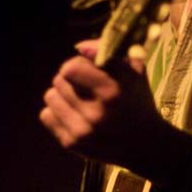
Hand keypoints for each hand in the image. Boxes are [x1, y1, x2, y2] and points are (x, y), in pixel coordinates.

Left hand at [39, 41, 160, 167]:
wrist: (145, 144)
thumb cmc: (138, 101)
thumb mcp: (135, 71)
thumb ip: (108, 52)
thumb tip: (79, 47)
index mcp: (112, 92)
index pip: (71, 68)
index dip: (76, 65)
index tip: (85, 70)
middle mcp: (96, 113)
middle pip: (59, 80)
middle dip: (70, 80)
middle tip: (84, 87)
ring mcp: (82, 131)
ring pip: (50, 96)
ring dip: (62, 95)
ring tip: (79, 100)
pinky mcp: (72, 144)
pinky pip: (46, 115)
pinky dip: (57, 112)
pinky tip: (74, 115)